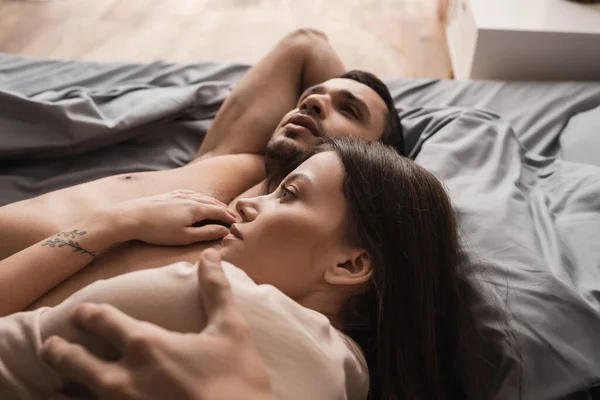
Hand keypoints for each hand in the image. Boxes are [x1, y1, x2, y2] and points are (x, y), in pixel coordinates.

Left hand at [40, 249, 273, 399]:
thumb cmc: (238, 380)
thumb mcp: (230, 330)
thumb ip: (215, 290)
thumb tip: (211, 254)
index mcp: (146, 345)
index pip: (102, 320)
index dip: (88, 314)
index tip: (82, 312)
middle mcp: (122, 378)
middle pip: (72, 359)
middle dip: (58, 350)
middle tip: (52, 345)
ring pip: (71, 396)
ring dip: (61, 387)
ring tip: (56, 385)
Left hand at [113, 190, 236, 245]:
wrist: (131, 217)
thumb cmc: (158, 231)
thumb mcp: (185, 236)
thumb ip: (207, 233)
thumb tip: (225, 231)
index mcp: (197, 208)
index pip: (219, 211)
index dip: (230, 218)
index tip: (238, 223)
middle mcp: (190, 197)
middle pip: (213, 202)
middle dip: (224, 209)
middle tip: (234, 217)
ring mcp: (179, 194)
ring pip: (203, 196)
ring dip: (214, 203)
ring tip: (220, 209)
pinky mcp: (169, 194)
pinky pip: (192, 193)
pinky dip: (202, 198)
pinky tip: (200, 200)